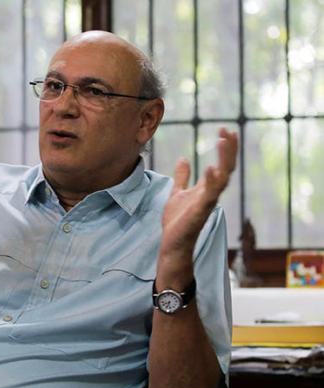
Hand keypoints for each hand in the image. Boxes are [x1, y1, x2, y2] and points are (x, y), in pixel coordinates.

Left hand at [157, 128, 237, 282]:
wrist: (172, 244)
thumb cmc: (177, 222)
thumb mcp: (176, 193)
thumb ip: (182, 177)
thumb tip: (184, 159)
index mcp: (206, 189)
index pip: (221, 164)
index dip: (225, 148)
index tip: (224, 129)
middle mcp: (210, 194)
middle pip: (226, 168)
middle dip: (229, 150)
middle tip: (228, 130)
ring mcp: (207, 203)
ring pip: (222, 178)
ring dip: (224, 160)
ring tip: (224, 141)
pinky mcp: (199, 212)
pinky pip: (209, 195)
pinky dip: (211, 181)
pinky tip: (210, 167)